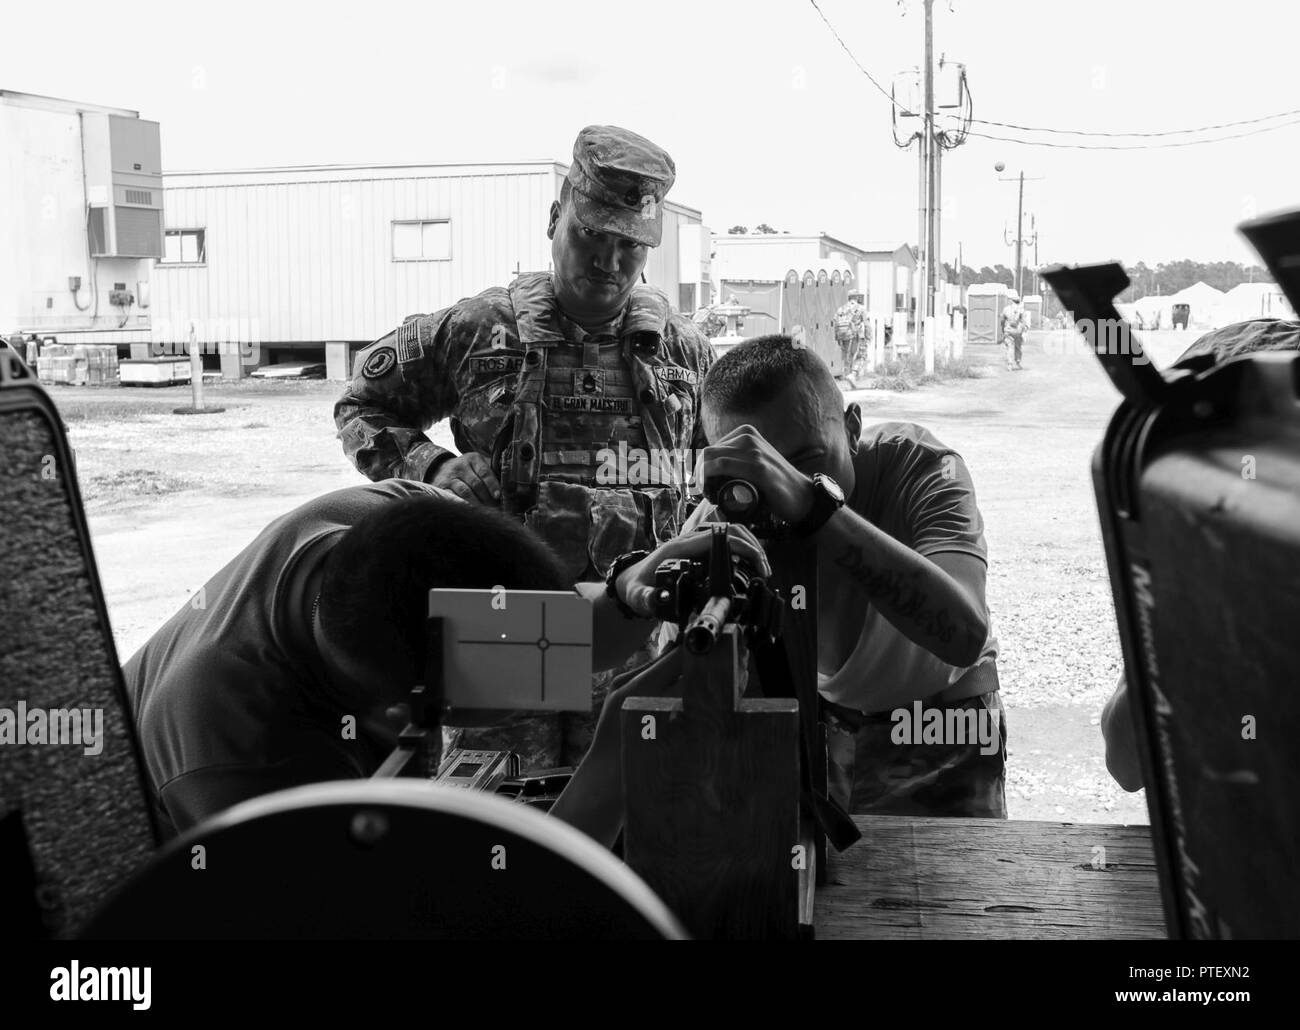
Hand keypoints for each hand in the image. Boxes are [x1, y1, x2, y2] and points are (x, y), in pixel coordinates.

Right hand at [430, 453, 501, 504]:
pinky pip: (453, 498)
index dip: (492, 484)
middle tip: (494, 508)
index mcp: (473, 459)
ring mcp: (450, 477)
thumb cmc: (467, 470)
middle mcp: (460, 466)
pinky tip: (470, 511)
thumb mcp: (478, 465)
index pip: (484, 472)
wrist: (441, 468)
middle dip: (487, 498)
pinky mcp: (442, 487)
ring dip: (477, 503)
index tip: (498, 495)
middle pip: (476, 484)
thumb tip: (508, 487)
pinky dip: (463, 505)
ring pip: (465, 492)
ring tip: (484, 512)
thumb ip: (492, 473)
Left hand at [614, 522, 771, 616]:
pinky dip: (742, 548)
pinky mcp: (699, 548)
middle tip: (764, 571)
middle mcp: (690, 540)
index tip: (757, 566)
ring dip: (750, 545)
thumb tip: (658, 600)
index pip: (719, 537)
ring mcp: (695, 541)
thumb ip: (646, 599)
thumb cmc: (636, 587)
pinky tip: (749, 565)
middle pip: (730, 529)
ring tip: (761, 569)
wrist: (630, 581)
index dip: (742, 547)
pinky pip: (725, 540)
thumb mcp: (638, 596)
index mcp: (680, 548)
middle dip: (753, 546)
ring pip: (730, 531)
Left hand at [695, 425, 813, 522]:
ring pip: (711, 458)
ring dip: (701, 478)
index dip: (699, 468)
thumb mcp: (755, 462)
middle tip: (699, 492)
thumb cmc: (775, 484)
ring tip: (704, 494)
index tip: (698, 485)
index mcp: (746, 433)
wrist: (802, 496)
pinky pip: (723, 466)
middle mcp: (748, 437)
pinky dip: (709, 477)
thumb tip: (711, 470)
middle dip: (697, 473)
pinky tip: (707, 491)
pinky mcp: (758, 467)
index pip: (710, 448)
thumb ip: (738, 460)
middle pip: (708, 453)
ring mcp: (754, 451)